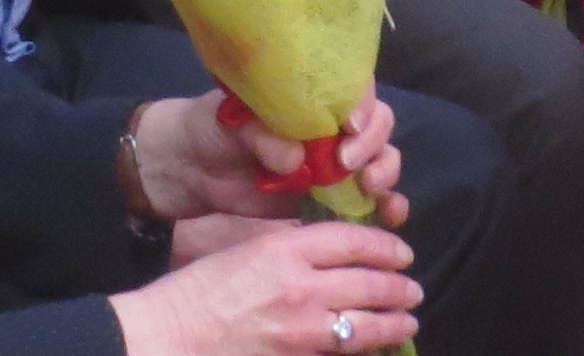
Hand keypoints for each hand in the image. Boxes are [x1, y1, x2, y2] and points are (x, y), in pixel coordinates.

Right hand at [113, 221, 418, 355]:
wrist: (170, 337)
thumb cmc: (198, 290)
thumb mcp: (247, 248)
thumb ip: (289, 246)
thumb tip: (325, 248)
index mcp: (286, 249)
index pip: (353, 240)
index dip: (385, 245)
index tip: (401, 252)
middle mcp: (302, 288)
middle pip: (370, 283)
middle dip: (399, 287)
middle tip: (413, 289)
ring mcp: (302, 331)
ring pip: (366, 326)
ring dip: (394, 323)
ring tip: (407, 322)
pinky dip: (363, 352)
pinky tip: (375, 350)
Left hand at [132, 90, 407, 226]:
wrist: (189, 168)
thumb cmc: (211, 127)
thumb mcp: (232, 120)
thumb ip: (263, 135)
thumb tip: (294, 160)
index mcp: (311, 94)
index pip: (355, 90)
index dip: (363, 107)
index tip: (348, 127)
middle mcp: (330, 125)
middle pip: (377, 127)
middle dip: (374, 145)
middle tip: (350, 165)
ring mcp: (332, 164)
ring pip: (379, 161)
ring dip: (385, 173)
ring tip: (370, 188)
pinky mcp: (327, 199)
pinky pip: (366, 202)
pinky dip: (384, 207)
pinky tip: (387, 214)